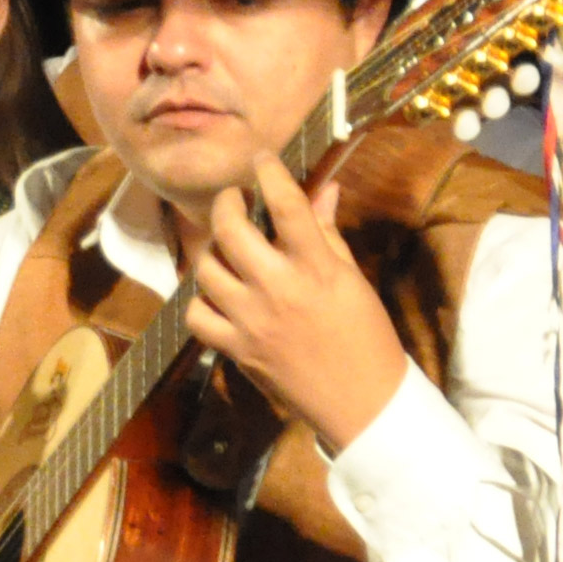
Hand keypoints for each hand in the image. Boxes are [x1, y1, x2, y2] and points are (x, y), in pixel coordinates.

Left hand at [185, 155, 409, 453]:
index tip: (262, 159)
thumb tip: (324, 188)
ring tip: (226, 246)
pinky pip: (197, 315)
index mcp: (316, 269)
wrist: (362, 402)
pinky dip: (201, 299)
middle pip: (231, 230)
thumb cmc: (366, 335)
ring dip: (213, 250)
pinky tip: (218, 293)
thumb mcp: (352, 278)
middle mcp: (278, 289)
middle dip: (226, 203)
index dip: (270, 173)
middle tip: (234, 199)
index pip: (287, 206)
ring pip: (207, 268)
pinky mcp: (236, 349)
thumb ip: (328, 232)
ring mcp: (250, 321)